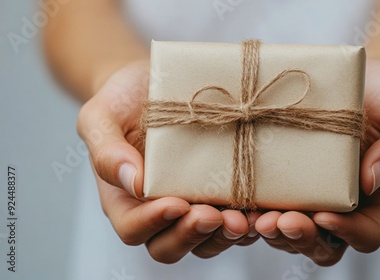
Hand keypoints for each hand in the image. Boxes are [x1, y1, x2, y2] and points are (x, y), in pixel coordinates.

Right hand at [77, 60, 259, 263]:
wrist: (154, 84)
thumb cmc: (123, 100)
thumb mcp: (101, 116)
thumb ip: (106, 150)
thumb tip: (131, 182)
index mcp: (124, 198)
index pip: (133, 228)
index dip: (154, 223)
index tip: (176, 203)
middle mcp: (157, 209)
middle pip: (169, 246)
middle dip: (193, 235)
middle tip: (215, 216)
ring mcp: (191, 204)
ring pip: (206, 241)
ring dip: (225, 235)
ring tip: (244, 219)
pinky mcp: (218, 194)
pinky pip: (231, 221)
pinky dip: (247, 221)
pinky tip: (262, 208)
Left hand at [255, 59, 379, 265]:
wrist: (354, 79)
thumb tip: (372, 180)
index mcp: (379, 199)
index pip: (368, 234)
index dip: (347, 234)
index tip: (324, 216)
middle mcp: (344, 206)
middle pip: (324, 244)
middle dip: (300, 238)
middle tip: (279, 221)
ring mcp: (313, 197)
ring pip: (292, 234)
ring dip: (273, 231)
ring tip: (255, 217)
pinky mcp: (287, 182)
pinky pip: (271, 206)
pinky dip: (254, 211)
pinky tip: (238, 201)